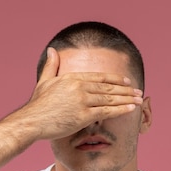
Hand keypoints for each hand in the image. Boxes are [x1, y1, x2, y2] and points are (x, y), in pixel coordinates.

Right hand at [22, 47, 142, 139]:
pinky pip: (107, 112)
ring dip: (127, 99)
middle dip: (126, 90)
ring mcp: (82, 101)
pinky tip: (131, 108)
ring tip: (139, 99)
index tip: (126, 81)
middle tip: (138, 91)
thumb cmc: (37, 105)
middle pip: (108, 88)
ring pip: (110, 99)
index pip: (100, 77)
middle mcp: (80, 87)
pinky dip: (121, 110)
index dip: (115, 79)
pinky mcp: (84, 115)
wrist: (31, 121)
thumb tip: (51, 50)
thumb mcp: (44, 81)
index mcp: (73, 78)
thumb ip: (51, 65)